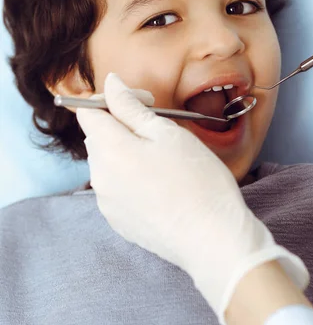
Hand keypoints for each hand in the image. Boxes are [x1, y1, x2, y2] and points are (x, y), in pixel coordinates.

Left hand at [77, 73, 308, 324]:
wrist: (213, 240)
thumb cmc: (198, 182)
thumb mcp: (168, 134)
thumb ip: (131, 107)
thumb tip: (111, 84)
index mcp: (109, 150)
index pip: (87, 111)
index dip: (113, 99)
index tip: (143, 103)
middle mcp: (99, 178)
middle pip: (98, 137)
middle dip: (122, 126)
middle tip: (160, 131)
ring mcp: (107, 203)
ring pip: (108, 164)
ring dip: (127, 154)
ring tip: (165, 162)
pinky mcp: (118, 222)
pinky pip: (116, 189)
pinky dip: (131, 180)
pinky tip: (161, 186)